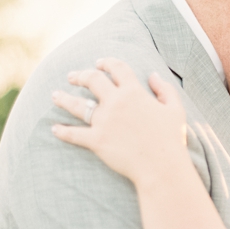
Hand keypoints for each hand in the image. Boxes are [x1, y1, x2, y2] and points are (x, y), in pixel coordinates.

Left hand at [51, 57, 190, 187]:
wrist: (162, 166)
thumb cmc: (171, 139)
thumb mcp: (175, 109)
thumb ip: (165, 89)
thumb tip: (153, 75)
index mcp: (134, 92)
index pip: (117, 68)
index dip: (107, 62)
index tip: (99, 63)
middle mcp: (116, 102)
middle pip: (92, 80)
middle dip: (80, 76)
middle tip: (71, 76)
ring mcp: (104, 121)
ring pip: (77, 104)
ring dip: (64, 98)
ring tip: (54, 95)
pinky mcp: (96, 140)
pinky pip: (74, 134)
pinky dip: (62, 131)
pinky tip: (54, 129)